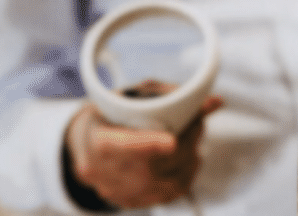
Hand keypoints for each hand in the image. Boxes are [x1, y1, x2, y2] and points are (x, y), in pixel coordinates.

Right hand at [65, 89, 223, 209]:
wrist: (83, 143)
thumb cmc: (110, 113)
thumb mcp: (129, 95)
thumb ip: (167, 95)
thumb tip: (214, 102)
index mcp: (98, 140)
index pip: (121, 146)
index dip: (147, 145)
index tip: (171, 141)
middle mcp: (103, 172)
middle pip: (151, 167)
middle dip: (183, 144)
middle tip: (199, 124)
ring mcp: (116, 192)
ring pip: (164, 184)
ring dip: (188, 162)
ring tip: (194, 141)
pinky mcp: (129, 202)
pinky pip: (167, 195)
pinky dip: (184, 177)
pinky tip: (188, 160)